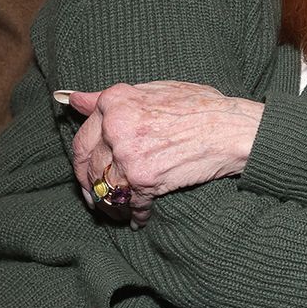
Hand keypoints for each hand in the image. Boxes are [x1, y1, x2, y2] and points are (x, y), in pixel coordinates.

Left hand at [65, 81, 262, 226]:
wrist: (234, 129)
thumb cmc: (203, 107)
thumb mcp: (157, 90)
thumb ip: (111, 98)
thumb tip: (72, 99)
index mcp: (115, 102)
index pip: (83, 137)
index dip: (84, 158)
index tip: (88, 168)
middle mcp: (116, 127)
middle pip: (87, 166)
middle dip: (90, 186)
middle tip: (96, 198)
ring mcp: (128, 154)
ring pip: (103, 189)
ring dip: (110, 205)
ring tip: (118, 212)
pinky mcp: (144, 179)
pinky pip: (129, 204)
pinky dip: (135, 215)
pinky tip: (141, 217)